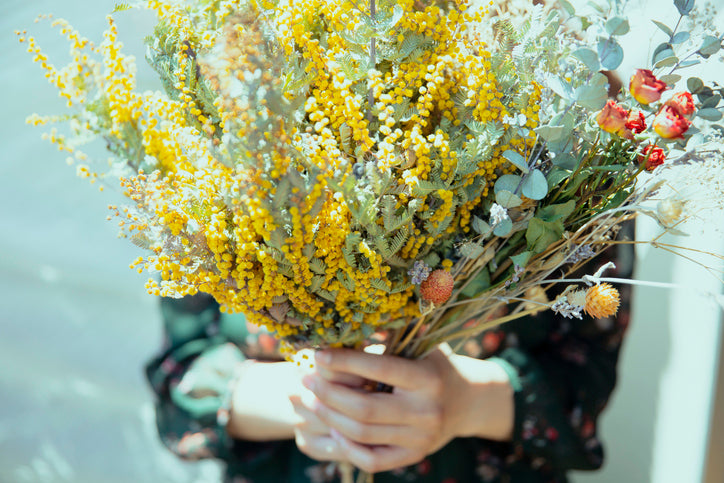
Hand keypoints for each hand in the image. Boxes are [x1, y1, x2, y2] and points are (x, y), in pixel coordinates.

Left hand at [299, 345, 513, 472]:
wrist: (467, 401)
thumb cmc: (435, 364)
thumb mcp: (421, 344)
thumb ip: (389, 334)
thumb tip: (346, 319)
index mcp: (428, 378)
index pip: (380, 369)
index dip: (344, 361)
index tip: (317, 354)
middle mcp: (427, 411)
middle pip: (364, 408)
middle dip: (328, 394)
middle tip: (305, 380)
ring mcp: (421, 439)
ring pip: (362, 434)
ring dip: (330, 417)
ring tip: (312, 400)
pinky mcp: (413, 457)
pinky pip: (372, 459)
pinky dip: (347, 446)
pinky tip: (333, 428)